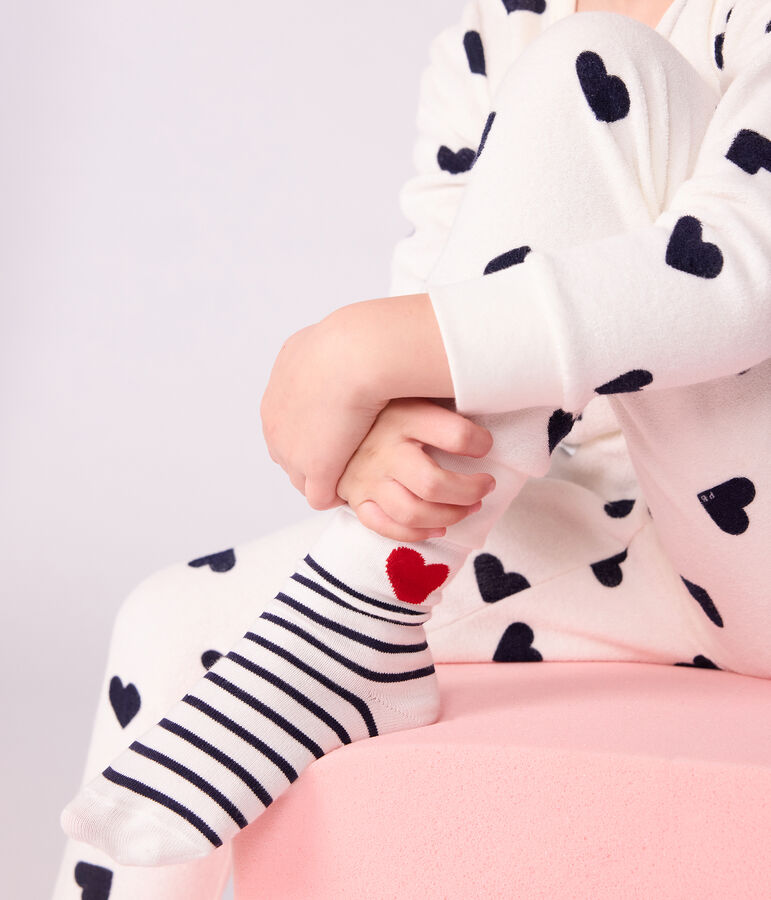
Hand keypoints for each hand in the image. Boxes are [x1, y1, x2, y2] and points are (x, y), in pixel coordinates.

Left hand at [260, 318, 386, 509]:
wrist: (354, 354)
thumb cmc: (356, 341)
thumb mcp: (333, 339)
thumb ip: (332, 353)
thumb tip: (350, 354)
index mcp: (279, 385)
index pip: (287, 422)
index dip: (315, 431)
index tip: (339, 432)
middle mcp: (275, 418)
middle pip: (288, 451)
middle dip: (314, 456)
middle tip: (346, 458)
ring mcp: (291, 448)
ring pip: (302, 477)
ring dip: (326, 478)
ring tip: (355, 475)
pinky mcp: (314, 469)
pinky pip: (320, 496)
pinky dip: (337, 495)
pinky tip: (359, 487)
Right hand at [336, 397, 495, 541]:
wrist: (334, 418)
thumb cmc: (388, 407)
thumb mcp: (415, 391)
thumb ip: (443, 397)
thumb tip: (486, 401)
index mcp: (402, 416)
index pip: (455, 435)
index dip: (480, 443)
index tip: (486, 445)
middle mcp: (382, 449)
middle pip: (433, 484)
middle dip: (470, 491)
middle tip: (486, 486)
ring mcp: (366, 478)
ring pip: (413, 511)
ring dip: (450, 515)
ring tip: (469, 507)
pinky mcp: (356, 498)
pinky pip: (386, 527)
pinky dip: (417, 533)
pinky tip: (439, 527)